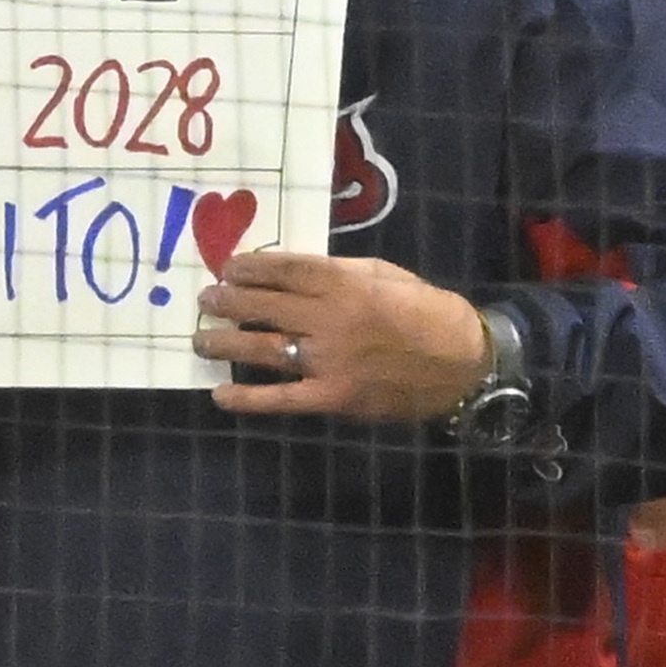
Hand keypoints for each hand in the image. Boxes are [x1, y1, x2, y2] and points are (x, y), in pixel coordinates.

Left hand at [196, 252, 492, 420]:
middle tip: (207, 300)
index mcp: (345, 284)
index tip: (228, 268)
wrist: (464, 362)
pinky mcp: (333, 397)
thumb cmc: (425, 310)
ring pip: (264, 349)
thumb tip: (290, 272)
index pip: (284, 270)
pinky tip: (220, 394)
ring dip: (226, 343)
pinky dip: (248, 398)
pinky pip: (282, 398)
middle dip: (229, 301)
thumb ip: (338, 272)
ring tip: (201, 339)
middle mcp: (330, 320)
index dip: (250, 267)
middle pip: (265, 306)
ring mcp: (329, 361)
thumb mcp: (384, 274)